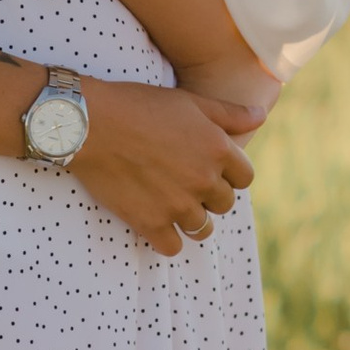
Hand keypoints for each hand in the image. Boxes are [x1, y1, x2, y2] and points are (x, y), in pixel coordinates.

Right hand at [69, 81, 255, 254]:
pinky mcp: (150, 222)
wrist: (88, 124)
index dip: (229, 174)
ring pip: (202, 228)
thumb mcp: (189, 101)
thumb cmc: (137, 105)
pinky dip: (167, 240)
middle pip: (224, 203)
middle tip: (184, 183)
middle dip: (210, 195)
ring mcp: (177, 204)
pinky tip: (156, 224)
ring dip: (191, 219)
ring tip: (172, 205)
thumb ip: (229, 113)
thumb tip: (261, 116)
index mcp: (217, 149)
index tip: (209, 169)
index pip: (244, 177)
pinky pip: (172, 247)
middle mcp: (203, 180)